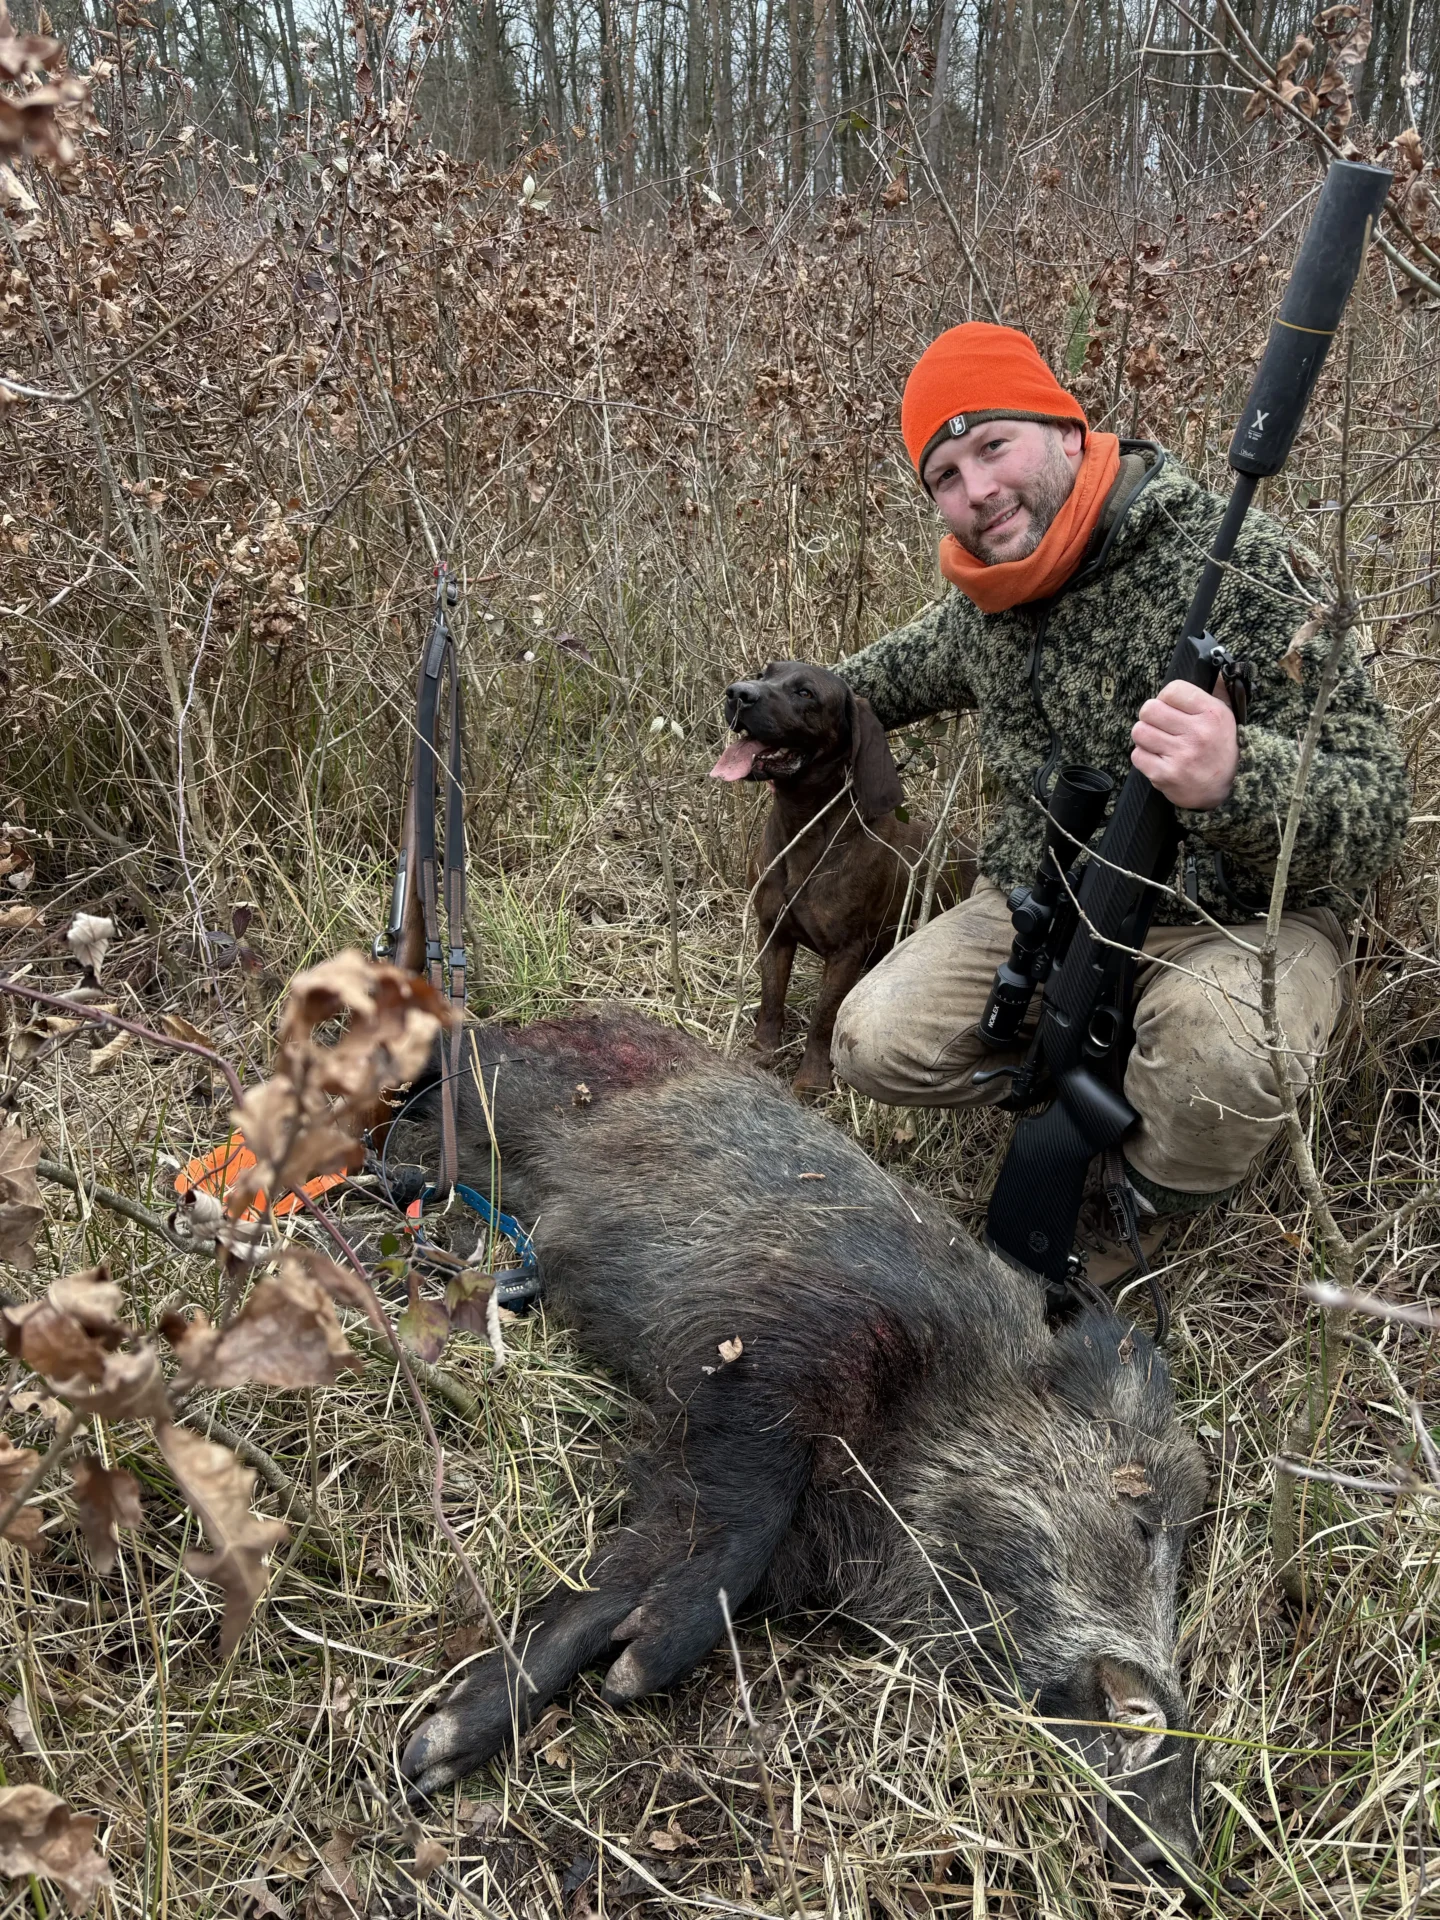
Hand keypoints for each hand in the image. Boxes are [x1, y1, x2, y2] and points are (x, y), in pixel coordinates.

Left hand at [1130, 678, 1237, 810]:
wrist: (1230, 788)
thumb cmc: (1221, 747)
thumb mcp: (1226, 715)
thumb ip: (1216, 689)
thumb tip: (1211, 662)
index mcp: (1212, 713)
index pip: (1173, 690)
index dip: (1165, 697)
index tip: (1170, 706)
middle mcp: (1197, 733)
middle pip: (1149, 709)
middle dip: (1151, 716)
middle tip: (1160, 725)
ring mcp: (1181, 756)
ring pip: (1139, 732)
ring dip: (1145, 736)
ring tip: (1159, 741)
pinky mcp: (1165, 775)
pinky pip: (1137, 756)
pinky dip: (1144, 757)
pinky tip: (1158, 758)